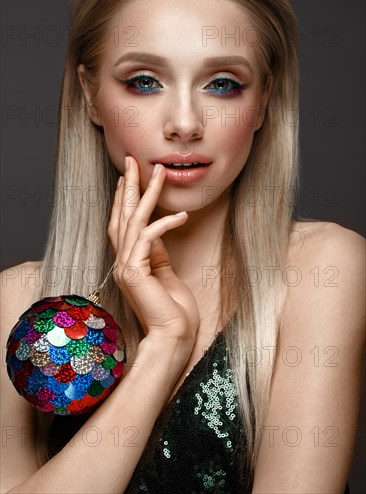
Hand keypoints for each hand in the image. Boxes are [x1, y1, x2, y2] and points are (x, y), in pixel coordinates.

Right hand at [108, 156, 199, 344]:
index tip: (129, 177)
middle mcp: (122, 262)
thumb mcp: (165, 274)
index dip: (123, 199)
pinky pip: (149, 239)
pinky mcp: (135, 273)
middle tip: (133, 160)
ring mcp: (126, 268)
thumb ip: (156, 254)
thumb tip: (156, 233)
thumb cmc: (173, 311)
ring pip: (134, 221)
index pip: (122, 224)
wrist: (173, 338)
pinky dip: (164, 224)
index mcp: (128, 263)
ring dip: (147, 194)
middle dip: (128, 186)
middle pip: (122, 216)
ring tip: (159, 172)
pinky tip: (181, 215)